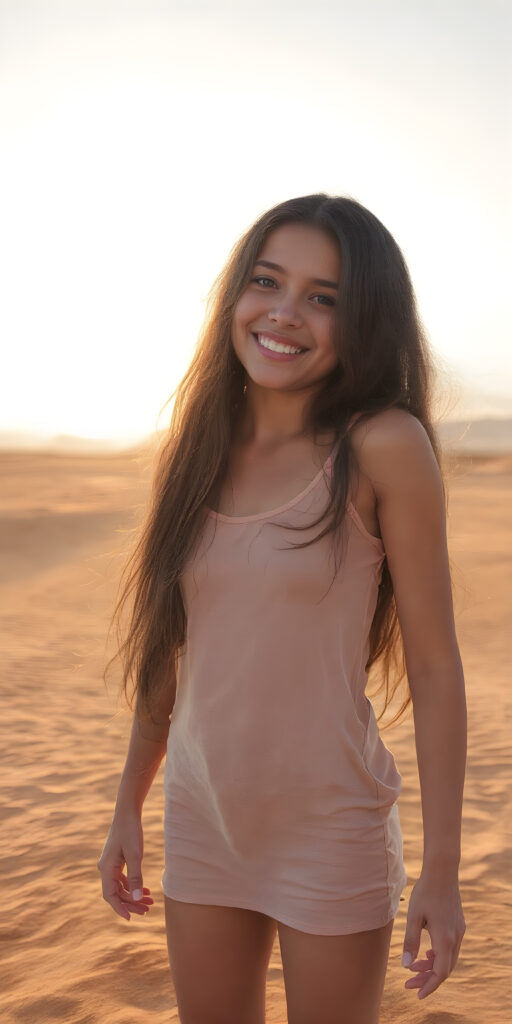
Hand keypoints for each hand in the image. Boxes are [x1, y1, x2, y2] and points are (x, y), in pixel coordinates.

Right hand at [97, 809, 153, 920]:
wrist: (128, 812)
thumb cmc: (131, 831)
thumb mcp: (135, 855)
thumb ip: (135, 877)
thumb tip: (136, 898)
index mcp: (106, 869)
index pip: (110, 896)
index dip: (120, 908)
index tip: (131, 919)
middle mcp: (106, 868)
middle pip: (117, 893)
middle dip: (131, 903)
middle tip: (147, 910)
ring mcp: (111, 864)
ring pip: (121, 887)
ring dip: (133, 895)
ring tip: (150, 902)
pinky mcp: (117, 860)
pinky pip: (123, 879)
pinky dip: (133, 885)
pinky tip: (145, 890)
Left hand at [401, 869, 465, 999]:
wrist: (442, 871)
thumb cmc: (425, 892)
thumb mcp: (413, 916)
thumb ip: (410, 941)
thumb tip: (406, 965)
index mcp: (444, 939)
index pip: (440, 973)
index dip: (429, 986)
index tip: (417, 994)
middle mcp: (455, 938)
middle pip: (444, 969)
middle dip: (426, 979)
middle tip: (408, 983)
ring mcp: (458, 931)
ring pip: (448, 959)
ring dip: (431, 966)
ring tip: (413, 968)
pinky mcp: (458, 925)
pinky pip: (450, 948)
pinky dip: (438, 956)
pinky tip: (426, 953)